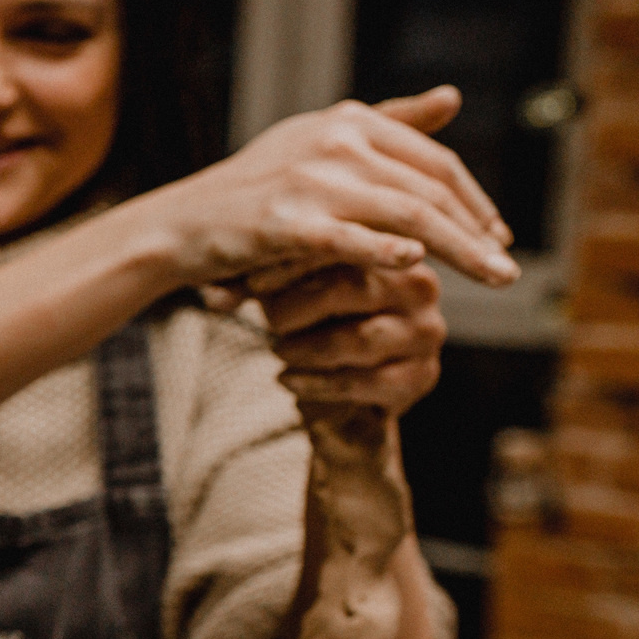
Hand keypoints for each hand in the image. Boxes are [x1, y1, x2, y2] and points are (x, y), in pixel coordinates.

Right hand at [140, 87, 515, 294]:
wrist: (180, 225)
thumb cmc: (253, 192)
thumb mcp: (320, 144)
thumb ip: (388, 122)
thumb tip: (453, 97)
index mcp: (348, 121)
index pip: (435, 160)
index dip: (474, 200)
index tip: (498, 236)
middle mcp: (335, 141)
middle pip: (430, 187)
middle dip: (477, 230)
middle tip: (508, 269)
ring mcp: (309, 180)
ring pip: (408, 213)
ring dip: (460, 249)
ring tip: (495, 278)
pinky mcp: (284, 223)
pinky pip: (348, 239)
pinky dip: (385, 250)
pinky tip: (416, 265)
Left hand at [251, 261, 447, 417]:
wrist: (337, 393)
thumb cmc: (309, 325)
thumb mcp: (280, 295)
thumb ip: (251, 288)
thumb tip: (211, 295)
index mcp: (390, 250)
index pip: (345, 245)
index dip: (295, 264)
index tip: (252, 283)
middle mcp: (420, 287)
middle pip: (353, 287)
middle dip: (299, 308)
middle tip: (270, 322)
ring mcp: (426, 333)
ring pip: (358, 338)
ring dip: (306, 348)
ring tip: (280, 351)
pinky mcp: (420, 378)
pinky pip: (363, 381)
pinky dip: (317, 383)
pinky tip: (289, 380)